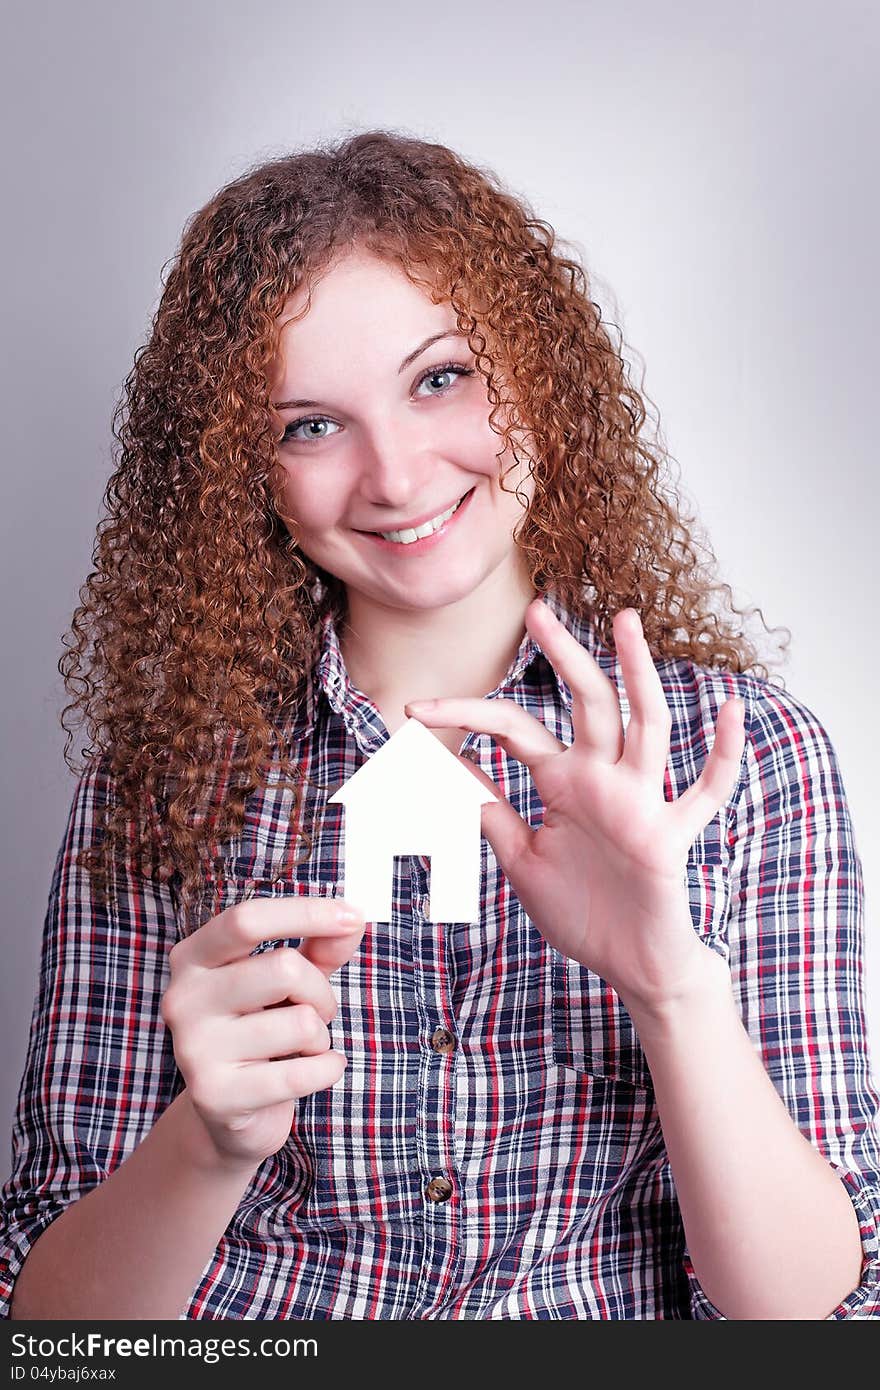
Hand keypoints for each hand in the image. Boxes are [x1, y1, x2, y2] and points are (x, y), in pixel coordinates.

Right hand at [160, 897, 364, 1171]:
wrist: (229, 1111)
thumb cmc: (263, 1029)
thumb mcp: (289, 981)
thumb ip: (319, 947)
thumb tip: (353, 920)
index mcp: (193, 958)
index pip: (248, 919)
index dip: (306, 913)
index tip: (353, 916)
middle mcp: (183, 998)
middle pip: (283, 968)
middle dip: (320, 991)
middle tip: (316, 1012)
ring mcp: (194, 1048)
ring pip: (300, 1022)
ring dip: (320, 1036)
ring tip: (300, 1048)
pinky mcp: (216, 1095)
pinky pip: (302, 1072)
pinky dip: (328, 1069)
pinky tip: (317, 1070)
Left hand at [405, 600, 744, 1014]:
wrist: (628, 964)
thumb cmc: (581, 909)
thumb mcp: (521, 857)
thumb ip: (488, 811)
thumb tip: (443, 768)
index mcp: (564, 780)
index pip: (514, 728)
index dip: (463, 715)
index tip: (411, 709)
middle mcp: (604, 779)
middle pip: (586, 702)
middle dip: (563, 655)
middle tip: (535, 609)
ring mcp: (641, 802)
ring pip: (645, 726)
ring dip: (638, 674)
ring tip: (625, 623)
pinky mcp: (670, 836)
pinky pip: (706, 791)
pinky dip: (723, 754)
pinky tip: (732, 711)